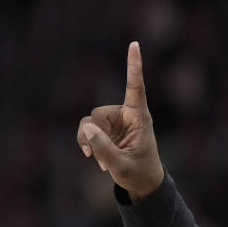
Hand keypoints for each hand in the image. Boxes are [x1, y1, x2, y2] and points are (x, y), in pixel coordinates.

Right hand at [77, 41, 164, 200]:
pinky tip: (97, 160)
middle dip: (94, 135)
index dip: (133, 66)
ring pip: (88, 122)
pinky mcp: (105, 129)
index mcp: (140, 117)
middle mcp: (126, 115)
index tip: (135, 44)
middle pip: (98, 114)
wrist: (142, 182)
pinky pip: (86, 131)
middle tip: (101, 157)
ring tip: (102, 162)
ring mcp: (114, 122)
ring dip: (90, 142)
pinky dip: (87, 145)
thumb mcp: (121, 165)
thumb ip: (103, 147)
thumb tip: (87, 127)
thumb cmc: (139, 173)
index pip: (136, 87)